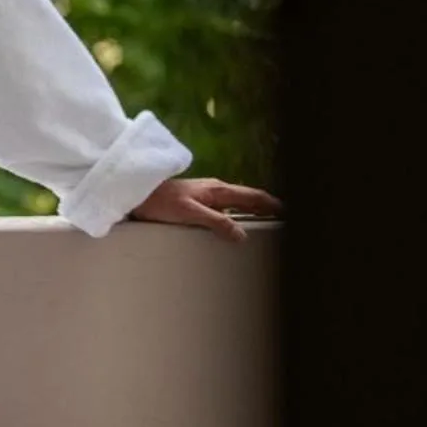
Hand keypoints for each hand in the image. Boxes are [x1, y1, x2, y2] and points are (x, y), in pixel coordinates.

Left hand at [129, 177, 282, 243]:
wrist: (136, 193)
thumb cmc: (159, 201)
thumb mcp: (189, 213)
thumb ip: (216, 222)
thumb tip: (241, 236)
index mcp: (217, 190)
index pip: (253, 196)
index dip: (273, 203)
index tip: (290, 212)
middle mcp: (215, 191)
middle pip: (248, 199)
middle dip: (267, 208)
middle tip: (285, 220)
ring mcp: (206, 196)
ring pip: (237, 204)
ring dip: (252, 212)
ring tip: (267, 224)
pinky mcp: (197, 203)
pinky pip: (224, 210)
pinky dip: (237, 216)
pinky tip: (236, 227)